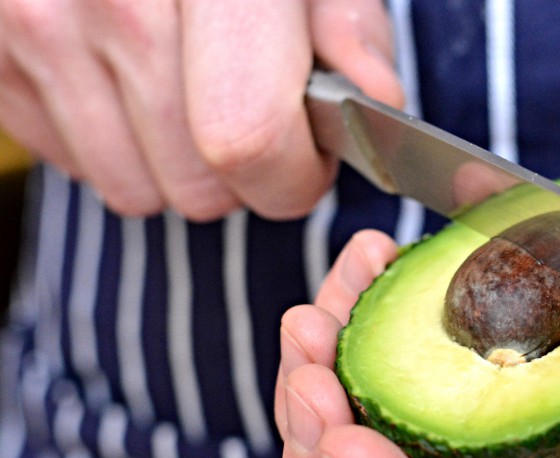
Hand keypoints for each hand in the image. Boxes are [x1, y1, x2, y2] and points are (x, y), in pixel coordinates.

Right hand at [0, 0, 400, 219]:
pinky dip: (115, 144)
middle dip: (245, 178)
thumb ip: (348, 22)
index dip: (294, 176)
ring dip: (177, 168)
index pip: (246, 136)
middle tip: (253, 117)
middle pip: (196, 183)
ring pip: (134, 191)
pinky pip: (75, 165)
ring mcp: (36, 19)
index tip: (311, 159)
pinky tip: (130, 82)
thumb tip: (379, 103)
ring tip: (188, 95)